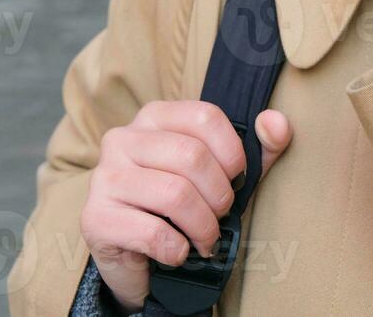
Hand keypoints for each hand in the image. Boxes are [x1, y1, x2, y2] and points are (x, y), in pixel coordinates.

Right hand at [81, 100, 292, 311]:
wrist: (136, 255)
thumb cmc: (184, 206)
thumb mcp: (225, 173)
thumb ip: (259, 147)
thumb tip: (277, 123)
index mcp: (154, 117)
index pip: (205, 116)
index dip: (232, 153)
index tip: (236, 179)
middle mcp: (122, 138)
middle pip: (192, 156)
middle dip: (219, 196)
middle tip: (221, 216)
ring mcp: (104, 177)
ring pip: (175, 195)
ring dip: (203, 226)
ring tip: (205, 238)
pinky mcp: (95, 218)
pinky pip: (153, 233)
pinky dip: (178, 250)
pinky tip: (178, 252)